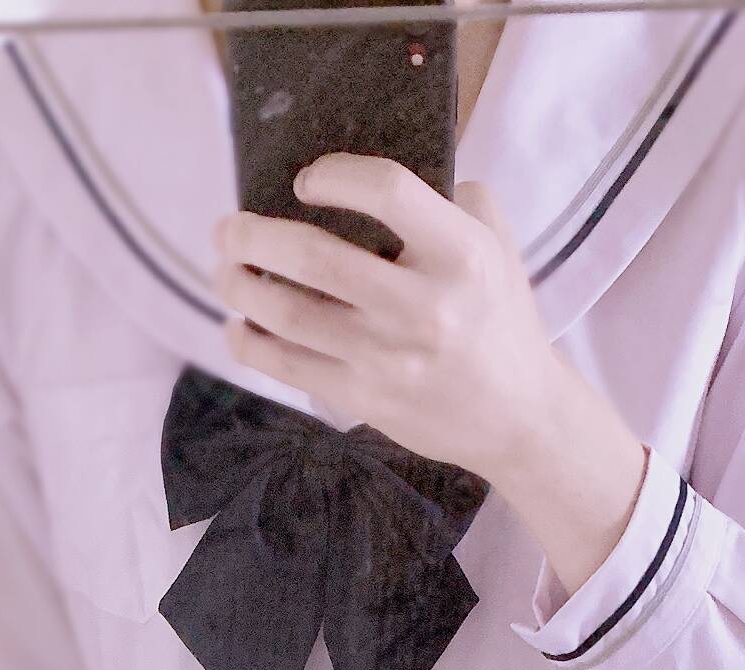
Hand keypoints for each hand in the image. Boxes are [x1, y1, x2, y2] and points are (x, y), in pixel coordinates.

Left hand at [212, 156, 648, 597]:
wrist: (519, 418)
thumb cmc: (499, 320)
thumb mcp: (496, 245)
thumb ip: (452, 197)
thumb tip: (380, 179)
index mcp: (460, 255)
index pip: (387, 191)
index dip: (335, 176)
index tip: (306, 182)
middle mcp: (423, 306)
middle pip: (315, 258)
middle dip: (254, 235)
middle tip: (228, 227)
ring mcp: (389, 357)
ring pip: (289, 313)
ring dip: (240, 286)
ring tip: (226, 270)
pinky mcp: (366, 399)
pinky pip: (290, 367)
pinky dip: (251, 343)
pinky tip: (238, 326)